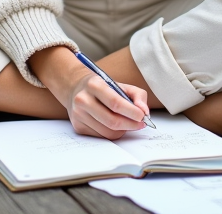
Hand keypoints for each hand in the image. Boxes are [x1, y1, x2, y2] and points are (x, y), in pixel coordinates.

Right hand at [29, 47, 149, 139]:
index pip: (115, 103)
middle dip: (130, 125)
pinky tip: (114, 125)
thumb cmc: (104, 87)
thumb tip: (144, 112)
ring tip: (128, 123)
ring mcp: (78, 115)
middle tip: (140, 124)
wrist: (77, 88)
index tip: (142, 116)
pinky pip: (101, 137)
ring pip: (107, 132)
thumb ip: (138, 95)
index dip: (131, 112)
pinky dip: (112, 134)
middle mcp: (83, 100)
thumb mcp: (121, 85)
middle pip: (111, 121)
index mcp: (94, 85)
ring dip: (123, 131)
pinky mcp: (78, 127)